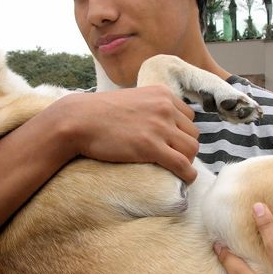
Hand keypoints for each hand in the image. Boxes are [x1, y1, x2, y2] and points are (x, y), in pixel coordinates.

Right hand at [53, 86, 199, 182]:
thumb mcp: (132, 99)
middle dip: (185, 148)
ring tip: (177, 170)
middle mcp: (165, 107)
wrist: (79, 119)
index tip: (174, 144)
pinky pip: (182, 164)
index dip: (182, 132)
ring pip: (192, 149)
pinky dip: (188, 175)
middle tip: (173, 159)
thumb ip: (149, 106)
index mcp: (162, 94)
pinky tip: (185, 180)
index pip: (189, 116)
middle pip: (193, 134)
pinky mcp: (152, 147)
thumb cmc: (99, 112)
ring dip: (187, 162)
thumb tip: (158, 124)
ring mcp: (160, 127)